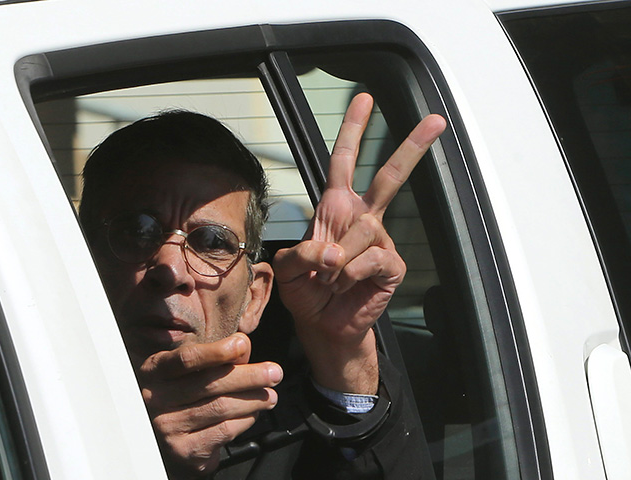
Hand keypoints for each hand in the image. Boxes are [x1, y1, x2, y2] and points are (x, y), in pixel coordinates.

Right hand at [138, 333, 282, 478]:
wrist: (169, 441)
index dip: (216, 351)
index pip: (186, 358)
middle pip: (210, 384)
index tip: (242, 344)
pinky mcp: (183, 450)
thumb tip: (243, 346)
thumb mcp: (193, 370)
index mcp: (155, 370)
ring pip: (220, 407)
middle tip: (275, 372)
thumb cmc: (186, 396)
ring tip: (270, 395)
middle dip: (249, 376)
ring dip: (253, 399)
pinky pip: (224, 430)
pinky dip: (245, 420)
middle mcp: (155, 398)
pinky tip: (254, 413)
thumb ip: (217, 357)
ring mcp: (167, 426)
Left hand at [274, 93, 445, 393]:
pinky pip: (371, 259)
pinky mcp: (391, 265)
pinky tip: (346, 285)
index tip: (364, 99)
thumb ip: (299, 253)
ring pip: (363, 232)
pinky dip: (350, 274)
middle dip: (411, 147)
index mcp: (335, 209)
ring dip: (337, 260)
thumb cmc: (306, 292)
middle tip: (436, 121)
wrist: (324, 325)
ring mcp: (379, 241)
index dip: (353, 131)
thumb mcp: (287, 269)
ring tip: (329, 279)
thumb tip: (329, 252)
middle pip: (389, 177)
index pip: (343, 161)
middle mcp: (361, 218)